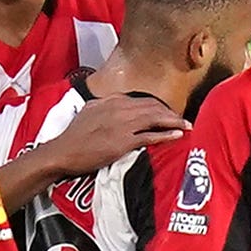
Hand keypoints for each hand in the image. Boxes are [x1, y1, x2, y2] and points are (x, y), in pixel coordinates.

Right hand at [40, 91, 186, 174]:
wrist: (63, 151)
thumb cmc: (73, 136)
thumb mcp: (89, 112)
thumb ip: (104, 106)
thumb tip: (114, 105)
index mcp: (111, 100)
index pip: (142, 99)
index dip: (158, 106)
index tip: (167, 112)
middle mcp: (119, 108)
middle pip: (153, 106)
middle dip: (170, 112)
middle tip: (182, 119)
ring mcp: (123, 124)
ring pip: (156, 118)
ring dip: (174, 121)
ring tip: (186, 126)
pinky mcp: (124, 141)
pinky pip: (151, 136)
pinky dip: (167, 135)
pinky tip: (177, 135)